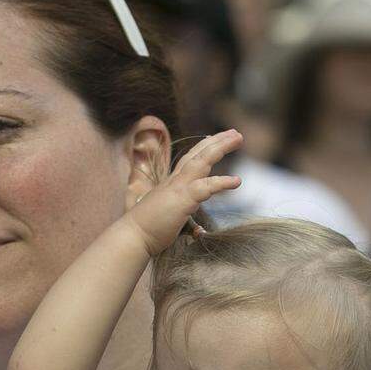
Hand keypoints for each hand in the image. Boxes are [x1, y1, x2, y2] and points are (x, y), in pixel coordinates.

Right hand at [124, 129, 242, 255]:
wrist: (132, 237)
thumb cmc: (147, 232)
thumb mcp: (168, 220)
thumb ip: (185, 222)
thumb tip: (200, 232)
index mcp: (170, 184)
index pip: (188, 161)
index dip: (202, 149)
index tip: (214, 140)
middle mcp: (174, 181)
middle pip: (197, 154)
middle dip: (216, 141)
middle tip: (234, 133)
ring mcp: (178, 188)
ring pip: (202, 161)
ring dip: (220, 148)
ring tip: (238, 138)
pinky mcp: (183, 200)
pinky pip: (207, 187)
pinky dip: (222, 182)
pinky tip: (237, 181)